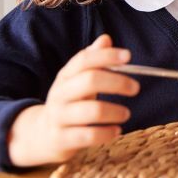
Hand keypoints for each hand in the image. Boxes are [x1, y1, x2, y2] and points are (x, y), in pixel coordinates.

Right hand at [7, 34, 139, 166]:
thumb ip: (93, 59)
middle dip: (117, 82)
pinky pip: (88, 136)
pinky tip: (116, 131)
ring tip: (126, 114)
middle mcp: (60, 93)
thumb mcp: (77, 79)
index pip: (85, 59)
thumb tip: (105, 38)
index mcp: (66, 75)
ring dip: (115, 111)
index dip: (107, 55)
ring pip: (91, 111)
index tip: (128, 56)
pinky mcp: (62, 139)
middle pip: (90, 80)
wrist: (41, 135)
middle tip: (135, 88)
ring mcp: (59, 117)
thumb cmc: (70, 102)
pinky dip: (106, 133)